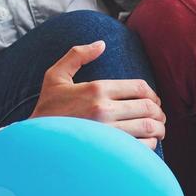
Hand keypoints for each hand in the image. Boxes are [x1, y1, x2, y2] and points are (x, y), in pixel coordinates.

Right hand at [30, 40, 164, 148]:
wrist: (36, 142)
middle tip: (159, 116)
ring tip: (158, 129)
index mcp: (96, 89)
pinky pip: (142, 147)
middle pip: (148, 107)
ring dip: (159, 128)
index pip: (139, 87)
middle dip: (159, 111)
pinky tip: (145, 143)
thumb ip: (77, 55)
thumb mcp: (54, 76)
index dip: (152, 93)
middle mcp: (104, 110)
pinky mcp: (109, 152)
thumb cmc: (47, 109)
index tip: (153, 99)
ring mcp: (108, 133)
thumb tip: (101, 44)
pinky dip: (150, 144)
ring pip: (149, 127)